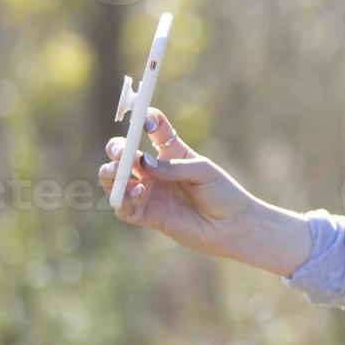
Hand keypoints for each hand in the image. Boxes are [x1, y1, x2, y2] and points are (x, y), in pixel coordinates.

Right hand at [97, 107, 311, 276]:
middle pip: (124, 153)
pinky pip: (123, 207)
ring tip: (118, 171)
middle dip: (117, 149)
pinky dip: (122, 199)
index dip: (144, 119)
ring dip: (110, 173)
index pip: (152, 128)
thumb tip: (143, 163)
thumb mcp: (202, 172)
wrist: (234, 225)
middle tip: (122, 152)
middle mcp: (155, 171)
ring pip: (115, 180)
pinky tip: (139, 192)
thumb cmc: (223, 193)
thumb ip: (172, 167)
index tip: (143, 119)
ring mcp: (149, 193)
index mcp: (171, 153)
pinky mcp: (147, 215)